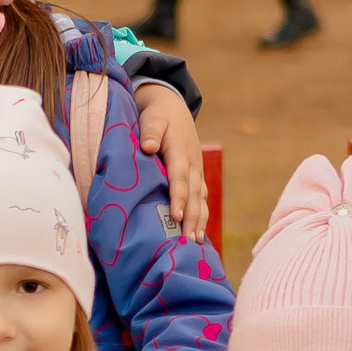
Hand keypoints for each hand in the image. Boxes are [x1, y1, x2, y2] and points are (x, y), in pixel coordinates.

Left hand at [130, 83, 208, 238]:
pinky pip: (201, 199)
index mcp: (181, 152)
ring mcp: (197, 172)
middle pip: (194, 195)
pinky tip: (198, 234)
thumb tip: (149, 147)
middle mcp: (193, 165)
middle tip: (188, 241)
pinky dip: (202, 217)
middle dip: (192, 218)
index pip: (179, 178)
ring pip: (201, 200)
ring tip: (195, 243)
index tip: (176, 215)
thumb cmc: (158, 116)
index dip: (178, 197)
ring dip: (199, 221)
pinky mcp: (197, 177)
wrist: (173, 107)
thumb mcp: (152, 118)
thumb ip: (151, 132)